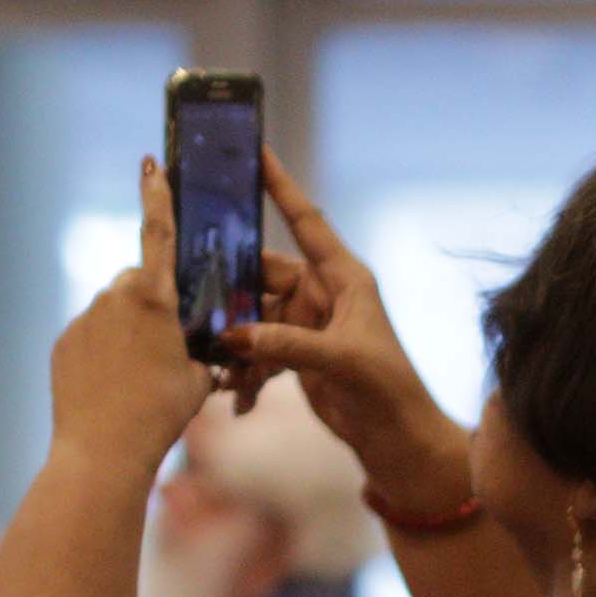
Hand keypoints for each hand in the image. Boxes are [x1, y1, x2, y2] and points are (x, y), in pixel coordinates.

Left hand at [49, 168, 213, 470]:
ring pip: (114, 312)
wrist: (103, 451)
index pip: (159, 234)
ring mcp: (85, 318)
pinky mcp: (65, 341)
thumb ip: (203, 353)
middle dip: (152, 305)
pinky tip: (113, 389)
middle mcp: (115, 297)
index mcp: (154, 297)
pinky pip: (91, 336)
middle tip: (168, 349)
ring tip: (138, 381)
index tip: (151, 163)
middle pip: (139, 284)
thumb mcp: (198, 382)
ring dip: (128, 334)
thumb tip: (206, 353)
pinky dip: (104, 354)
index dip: (158, 195)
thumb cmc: (160, 414)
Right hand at [225, 150, 475, 523]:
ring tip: (217, 367)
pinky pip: (257, 353)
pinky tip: (238, 399)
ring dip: (233, 342)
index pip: (306, 221)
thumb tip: (231, 337)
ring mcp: (307, 326)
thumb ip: (287, 345)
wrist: (401, 446)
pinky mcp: (296, 358)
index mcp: (344, 278)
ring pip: (252, 318)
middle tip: (194, 297)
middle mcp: (323, 295)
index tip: (255, 151)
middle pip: (261, 274)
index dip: (281, 186)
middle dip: (229, 288)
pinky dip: (245, 374)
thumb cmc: (389, 394)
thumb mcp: (342, 362)